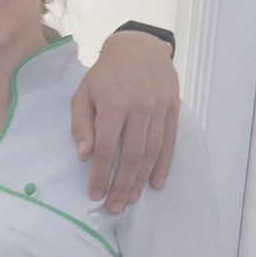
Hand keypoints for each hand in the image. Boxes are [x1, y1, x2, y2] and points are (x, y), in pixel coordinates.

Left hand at [74, 30, 178, 212]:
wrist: (139, 48)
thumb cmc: (104, 75)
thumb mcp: (83, 94)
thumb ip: (81, 125)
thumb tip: (85, 155)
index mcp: (114, 106)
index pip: (107, 149)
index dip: (101, 174)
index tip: (95, 194)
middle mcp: (139, 109)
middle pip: (132, 156)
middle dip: (122, 186)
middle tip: (114, 208)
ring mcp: (159, 110)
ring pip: (152, 153)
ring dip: (141, 180)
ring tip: (130, 200)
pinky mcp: (173, 110)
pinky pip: (169, 143)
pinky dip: (164, 165)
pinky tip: (156, 183)